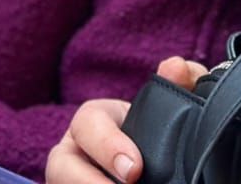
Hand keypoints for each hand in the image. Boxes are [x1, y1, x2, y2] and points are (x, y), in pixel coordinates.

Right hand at [44, 58, 208, 182]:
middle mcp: (71, 155)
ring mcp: (70, 179)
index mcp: (92, 124)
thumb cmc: (151, 135)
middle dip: (87, 182)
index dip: (107, 146)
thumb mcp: (165, 106)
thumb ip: (179, 84)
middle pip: (60, 167)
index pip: (87, 125)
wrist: (145, 167)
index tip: (135, 169)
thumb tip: (177, 68)